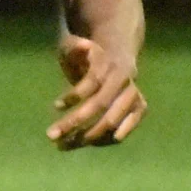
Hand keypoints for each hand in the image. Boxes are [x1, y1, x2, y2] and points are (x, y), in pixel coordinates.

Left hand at [48, 33, 145, 148]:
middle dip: (75, 122)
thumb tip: (83, 46)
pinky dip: (107, 140)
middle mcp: (125, 81)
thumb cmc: (88, 56)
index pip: (94, 81)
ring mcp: (133, 96)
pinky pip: (124, 130)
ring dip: (87, 137)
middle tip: (51, 135)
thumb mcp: (75, 46)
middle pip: (101, 105)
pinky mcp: (139, 109)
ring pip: (111, 122)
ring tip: (63, 144)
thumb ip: (74, 47)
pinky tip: (86, 144)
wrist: (118, 60)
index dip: (75, 94)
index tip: (56, 106)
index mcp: (110, 63)